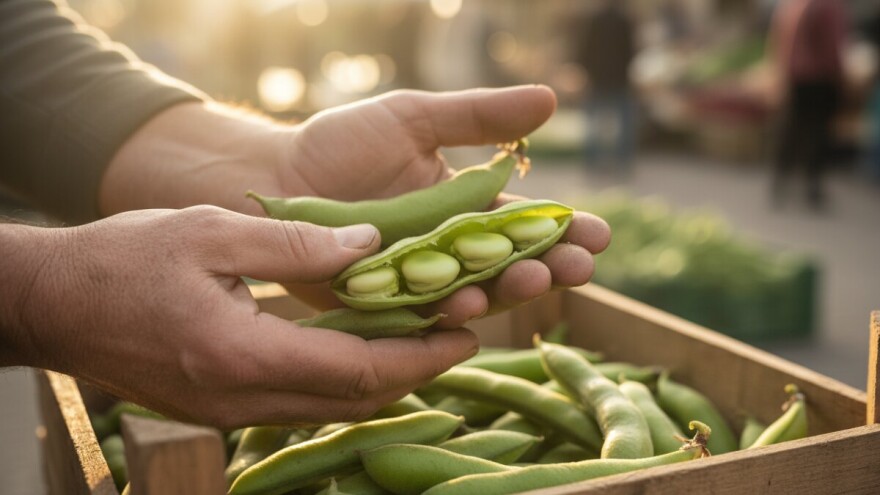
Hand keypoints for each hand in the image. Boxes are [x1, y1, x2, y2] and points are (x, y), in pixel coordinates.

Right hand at [1, 207, 477, 427]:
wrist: (55, 304)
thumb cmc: (122, 259)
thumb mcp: (211, 232)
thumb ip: (295, 242)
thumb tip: (371, 243)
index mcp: (241, 354)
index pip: (357, 370)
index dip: (420, 356)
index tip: (465, 334)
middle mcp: (240, 399)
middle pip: (352, 400)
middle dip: (414, 372)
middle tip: (460, 337)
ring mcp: (228, 413)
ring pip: (329, 406)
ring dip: (383, 378)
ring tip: (424, 340)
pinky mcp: (220, 409)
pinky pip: (299, 402)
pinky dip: (342, 379)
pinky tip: (362, 349)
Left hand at [100, 85, 610, 327]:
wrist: (276, 179)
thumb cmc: (340, 145)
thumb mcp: (413, 119)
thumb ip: (477, 116)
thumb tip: (551, 98)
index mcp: (466, 207)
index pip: (525, 222)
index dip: (564, 230)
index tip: (598, 234)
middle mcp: (451, 250)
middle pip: (512, 265)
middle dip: (549, 268)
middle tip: (577, 268)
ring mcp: (421, 282)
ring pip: (477, 295)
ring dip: (507, 291)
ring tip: (529, 280)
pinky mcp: (388, 306)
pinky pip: (424, 316)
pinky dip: (448, 313)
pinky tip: (469, 305)